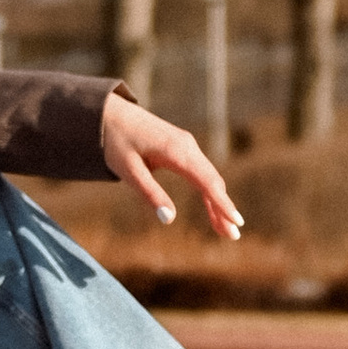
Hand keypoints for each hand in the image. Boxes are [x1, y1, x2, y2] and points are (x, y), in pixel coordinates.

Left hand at [100, 88, 244, 241]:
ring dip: (218, 203)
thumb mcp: (128, 170)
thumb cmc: (116, 141)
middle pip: (213, 181)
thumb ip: (149, 193)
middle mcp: (188, 146)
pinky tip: (212, 211)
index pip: (207, 181)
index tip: (236, 221)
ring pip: (209, 178)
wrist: (111, 113)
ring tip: (226, 230)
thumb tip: (170, 220)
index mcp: (176, 150)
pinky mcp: (183, 150)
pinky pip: (200, 173)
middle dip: (224, 208)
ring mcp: (187, 146)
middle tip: (234, 236)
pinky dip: (208, 193)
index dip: (222, 203)